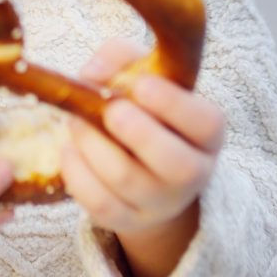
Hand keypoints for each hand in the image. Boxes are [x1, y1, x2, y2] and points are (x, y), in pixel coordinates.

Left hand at [61, 38, 225, 276]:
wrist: (141, 163)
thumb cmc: (144, 108)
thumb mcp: (141, 72)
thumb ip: (119, 57)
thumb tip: (91, 74)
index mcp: (206, 134)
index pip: (207, 124)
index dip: (175, 105)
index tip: (141, 85)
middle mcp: (194, 173)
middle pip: (175, 164)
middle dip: (138, 133)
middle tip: (109, 110)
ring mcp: (162, 203)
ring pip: (128, 181)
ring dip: (94, 146)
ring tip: (76, 122)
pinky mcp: (129, 220)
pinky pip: (101, 204)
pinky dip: (78, 174)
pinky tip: (69, 149)